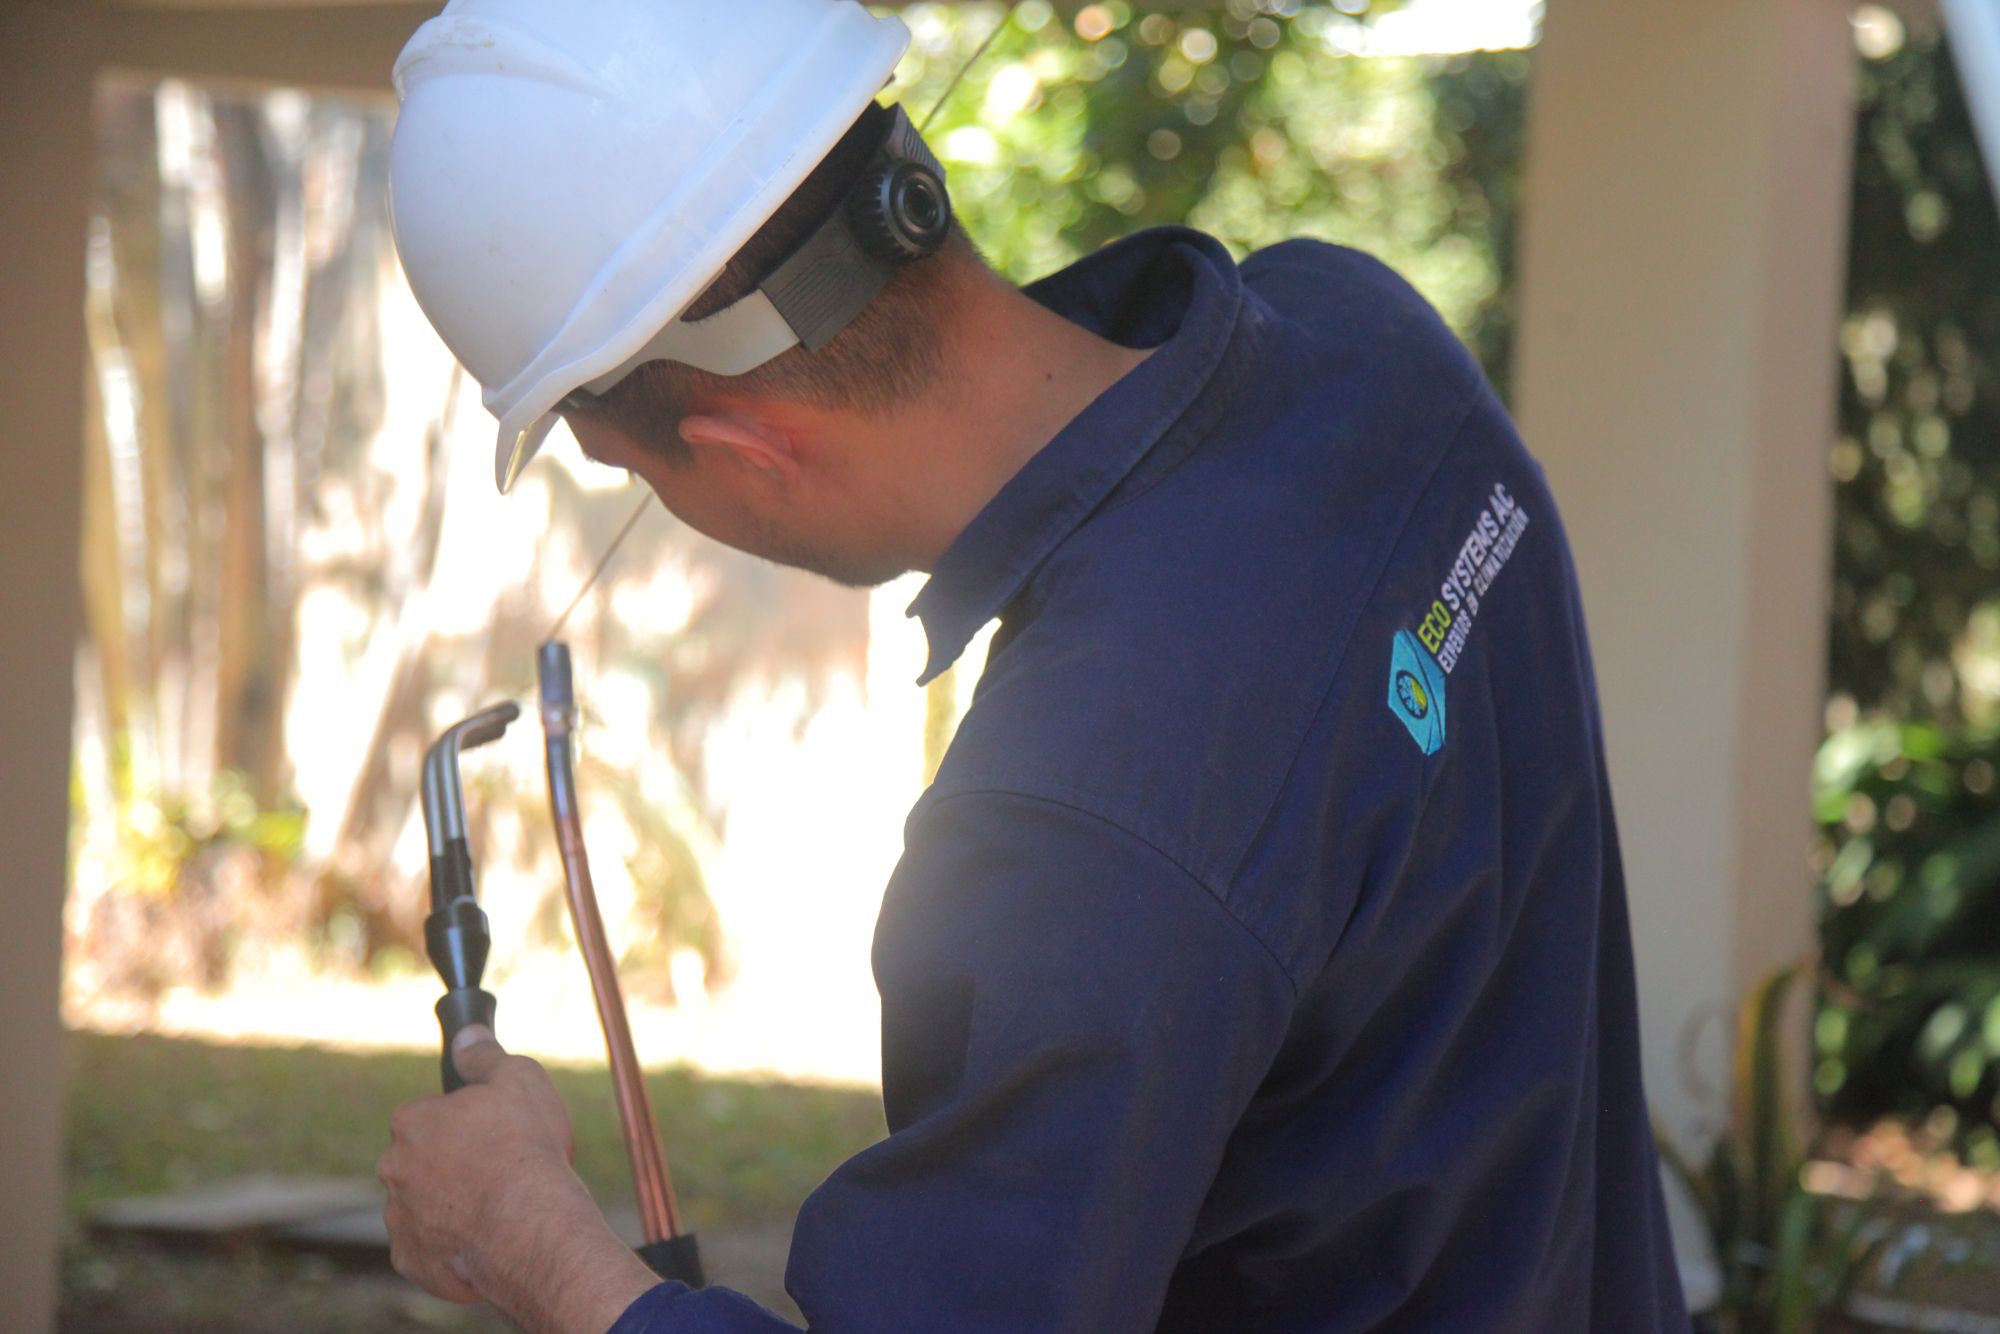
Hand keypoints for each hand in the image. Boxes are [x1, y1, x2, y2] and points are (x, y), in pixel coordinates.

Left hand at [378, 1028, 658, 1328]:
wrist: (529, 1227)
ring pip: (422, 1205)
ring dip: (450, 1205)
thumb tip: (466, 1036)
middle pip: (420, 1161)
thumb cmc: (524, 1148)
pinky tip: (487, 1239)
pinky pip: (429, 1249)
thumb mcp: (518, 1078)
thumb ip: (484, 1055)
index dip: (462, 1120)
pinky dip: (452, 1246)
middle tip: (497, 1169)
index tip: (492, 1131)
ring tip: (498, 1208)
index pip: (427, 1113)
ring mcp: (399, 1219)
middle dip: (450, 1164)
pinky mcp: (412, 1261)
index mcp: (411, 1122)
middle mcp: (393, 1169)